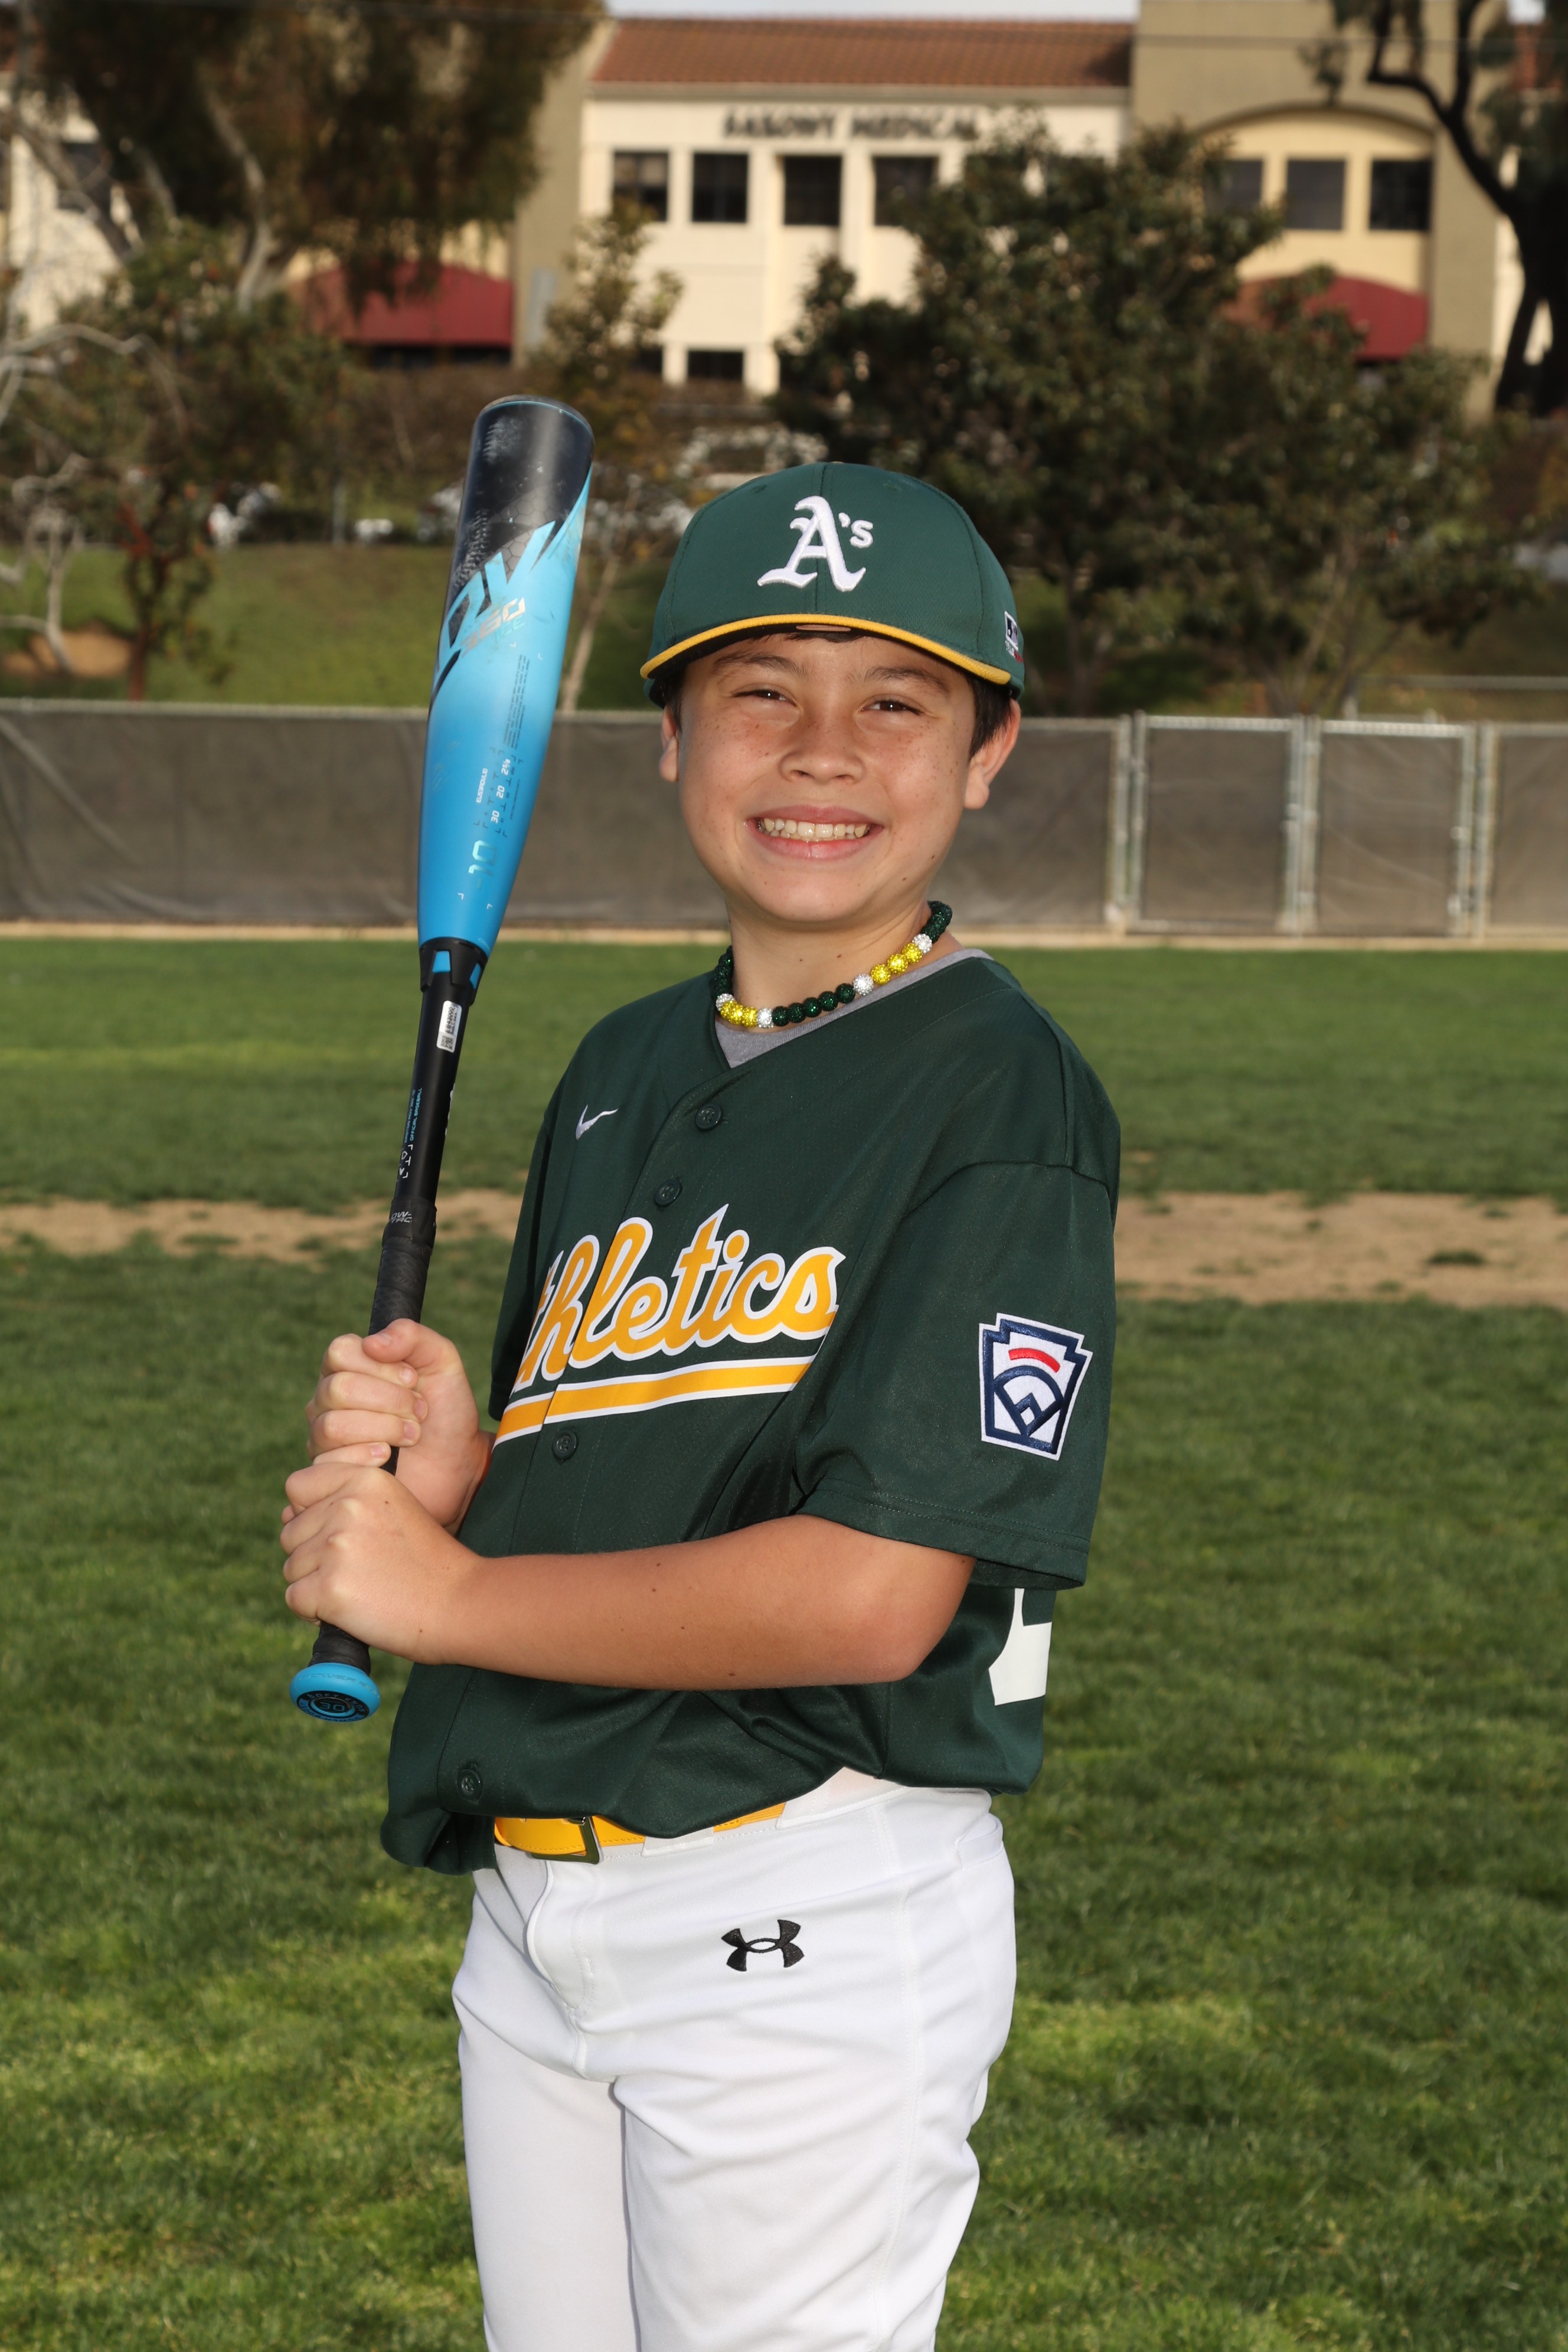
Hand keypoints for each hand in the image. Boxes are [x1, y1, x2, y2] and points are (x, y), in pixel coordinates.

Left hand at [281, 1457, 488, 1663]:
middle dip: (314, 1555)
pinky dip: (315, 1611)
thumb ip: (346, 1501)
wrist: (460, 1604)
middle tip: (360, 1571)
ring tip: (362, 1589)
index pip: (298, 1486)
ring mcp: (336, 1546)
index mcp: (364, 1479)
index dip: (310, 1514)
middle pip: (291, 1533)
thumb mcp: (394, 1508)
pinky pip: (295, 1599)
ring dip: (315, 1584)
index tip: (339, 1534)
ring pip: (292, 1567)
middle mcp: (346, 1506)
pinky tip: (352, 1609)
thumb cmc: (428, 1562)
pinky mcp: (329, 1587)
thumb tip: (287, 1514)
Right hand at [304, 1320, 489, 1530]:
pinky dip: (369, 1457)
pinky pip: (332, 1460)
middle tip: (419, 1412)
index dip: (382, 1367)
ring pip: (334, 1425)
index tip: (413, 1380)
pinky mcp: (328, 1469)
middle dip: (390, 1401)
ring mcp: (323, 1434)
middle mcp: (329, 1397)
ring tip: (411, 1434)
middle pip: (338, 1389)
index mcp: (349, 1365)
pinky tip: (389, 1458)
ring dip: (384, 1429)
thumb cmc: (446, 1410)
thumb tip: (371, 1343)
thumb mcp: (441, 1361)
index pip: (340, 1352)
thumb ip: (411, 1336)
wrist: (458, 1463)